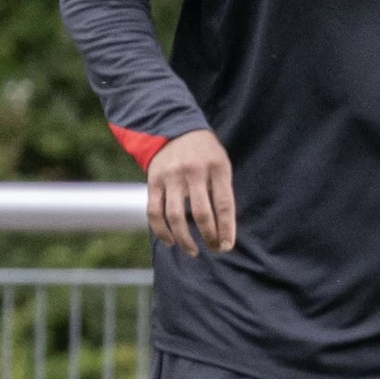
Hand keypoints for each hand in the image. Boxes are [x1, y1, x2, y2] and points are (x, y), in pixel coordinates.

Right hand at [145, 130, 235, 254]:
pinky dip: (161, 230)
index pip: (224, 204)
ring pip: (175, 216)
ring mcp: (171, 176)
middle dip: (209, 236)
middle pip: (201, 213)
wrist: (174, 128)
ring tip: (193, 251)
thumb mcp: (221, 163)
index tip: (226, 245)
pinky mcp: (153, 180)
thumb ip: (222, 190)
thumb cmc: (205, 152)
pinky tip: (170, 242)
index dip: (226, 228)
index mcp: (217, 167)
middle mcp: (193, 172)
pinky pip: (154, 211)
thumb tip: (224, 228)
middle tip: (214, 248)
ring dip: (185, 239)